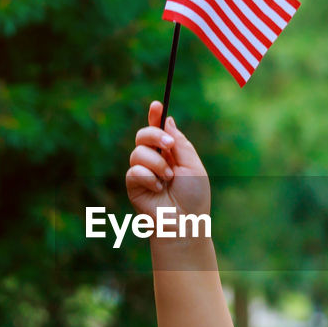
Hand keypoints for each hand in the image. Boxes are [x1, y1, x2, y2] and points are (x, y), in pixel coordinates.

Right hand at [126, 101, 210, 223]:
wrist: (184, 222)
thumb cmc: (193, 197)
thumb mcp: (192, 165)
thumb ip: (179, 143)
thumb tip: (168, 120)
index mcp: (171, 153)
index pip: (160, 130)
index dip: (155, 116)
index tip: (156, 104)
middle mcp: (155, 160)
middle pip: (143, 135)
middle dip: (155, 135)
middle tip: (168, 146)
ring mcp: (143, 172)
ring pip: (137, 152)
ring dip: (156, 163)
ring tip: (167, 179)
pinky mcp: (133, 185)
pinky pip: (134, 170)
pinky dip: (149, 178)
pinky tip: (158, 189)